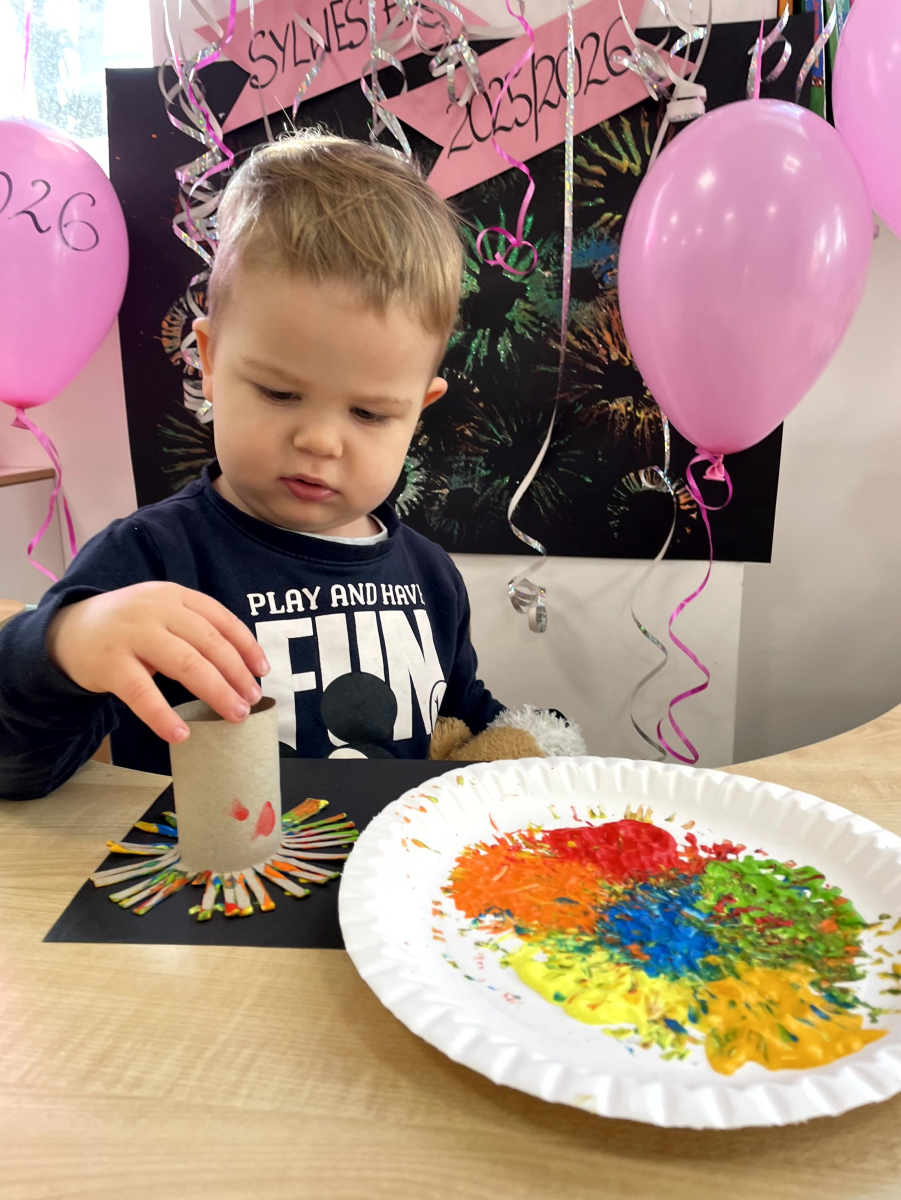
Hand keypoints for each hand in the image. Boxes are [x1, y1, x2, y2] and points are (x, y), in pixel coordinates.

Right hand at [46, 582, 269, 743]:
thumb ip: (194, 628)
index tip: (262, 672)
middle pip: (210, 643)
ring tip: (235, 714)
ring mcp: (132, 635)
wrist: (68, 631)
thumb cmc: (128, 628)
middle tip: (252, 700)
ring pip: (186, 665)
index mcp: (174, 596)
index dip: (247, 646)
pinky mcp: (110, 664)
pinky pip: (142, 693)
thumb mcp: (161, 613)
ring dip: (217, 692)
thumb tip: (241, 668)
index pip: (221, 619)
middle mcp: (156, 610)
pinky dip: (163, 716)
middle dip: (237, 674)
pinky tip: (181, 734)